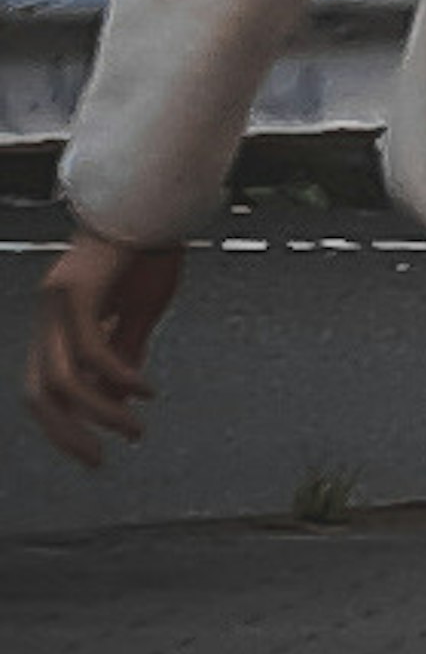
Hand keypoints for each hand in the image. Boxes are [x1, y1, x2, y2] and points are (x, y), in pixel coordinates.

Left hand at [23, 229, 182, 468]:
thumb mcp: (140, 308)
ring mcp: (59, 302)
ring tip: (134, 429)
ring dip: (100, 413)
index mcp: (58, 319)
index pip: (43, 387)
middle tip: (98, 460)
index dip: (61, 424)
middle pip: (40, 392)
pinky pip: (93, 350)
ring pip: (64, 379)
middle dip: (66, 434)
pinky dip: (119, 377)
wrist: (155, 194)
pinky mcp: (78, 291)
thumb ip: (125, 348)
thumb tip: (112, 397)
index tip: (93, 450)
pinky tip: (145, 389)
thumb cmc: (149, 245)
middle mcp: (49, 313)